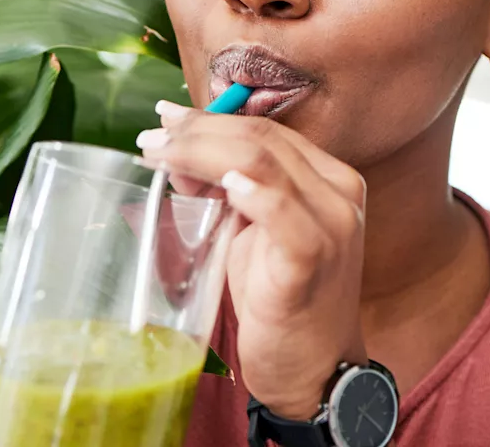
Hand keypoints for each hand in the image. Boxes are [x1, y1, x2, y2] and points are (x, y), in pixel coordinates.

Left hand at [139, 102, 368, 419]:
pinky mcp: (312, 260)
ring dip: (201, 151)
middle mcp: (338, 193)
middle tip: (151, 136)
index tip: (166, 118)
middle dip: (197, 130)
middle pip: (261, 138)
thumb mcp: (252, 234)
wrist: (315, 371)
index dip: (212, 118)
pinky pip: (280, 212)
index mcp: (330, 179)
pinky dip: (250, 192)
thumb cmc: (284, 302)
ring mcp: (331, 225)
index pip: (266, 130)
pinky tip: (221, 186)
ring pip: (262, 162)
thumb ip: (227, 191)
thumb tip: (178, 154)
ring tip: (159, 154)